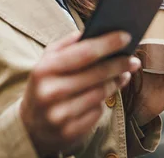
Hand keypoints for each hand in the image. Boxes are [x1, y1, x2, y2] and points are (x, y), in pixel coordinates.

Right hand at [20, 31, 141, 156]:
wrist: (30, 127)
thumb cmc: (44, 85)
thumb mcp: (47, 61)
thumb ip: (68, 44)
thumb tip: (95, 31)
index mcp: (45, 69)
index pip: (84, 53)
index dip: (108, 43)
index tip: (126, 36)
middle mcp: (51, 92)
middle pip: (97, 74)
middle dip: (119, 64)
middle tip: (133, 60)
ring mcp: (60, 115)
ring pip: (100, 94)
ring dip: (116, 82)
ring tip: (124, 74)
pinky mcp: (70, 132)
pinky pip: (97, 112)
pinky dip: (103, 102)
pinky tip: (106, 94)